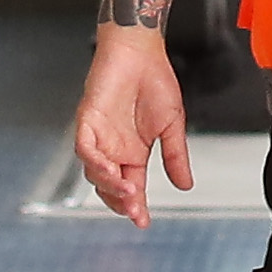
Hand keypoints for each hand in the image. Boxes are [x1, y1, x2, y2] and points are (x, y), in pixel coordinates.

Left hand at [74, 26, 195, 224]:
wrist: (141, 49)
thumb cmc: (154, 80)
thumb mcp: (172, 125)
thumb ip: (175, 156)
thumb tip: (185, 185)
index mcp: (134, 152)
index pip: (132, 187)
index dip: (136, 206)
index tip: (143, 222)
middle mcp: (114, 148)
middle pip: (110, 186)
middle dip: (120, 202)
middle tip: (134, 210)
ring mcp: (99, 135)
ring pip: (95, 172)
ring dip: (110, 185)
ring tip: (128, 190)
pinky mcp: (88, 120)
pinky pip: (85, 148)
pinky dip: (95, 162)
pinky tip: (109, 171)